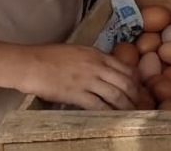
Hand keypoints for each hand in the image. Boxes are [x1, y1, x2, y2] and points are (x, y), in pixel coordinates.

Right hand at [15, 44, 138, 110]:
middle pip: (125, 82)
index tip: (138, 89)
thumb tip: (104, 70)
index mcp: (98, 55)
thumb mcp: (78, 52)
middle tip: (139, 105)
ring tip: (130, 114)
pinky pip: (98, 105)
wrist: (30, 63)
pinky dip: (108, 112)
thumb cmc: (50, 57)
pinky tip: (112, 118)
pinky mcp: (76, 94)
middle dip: (135, 95)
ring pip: (115, 94)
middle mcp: (97, 66)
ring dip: (125, 106)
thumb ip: (93, 60)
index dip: (136, 80)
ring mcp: (87, 80)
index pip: (126, 67)